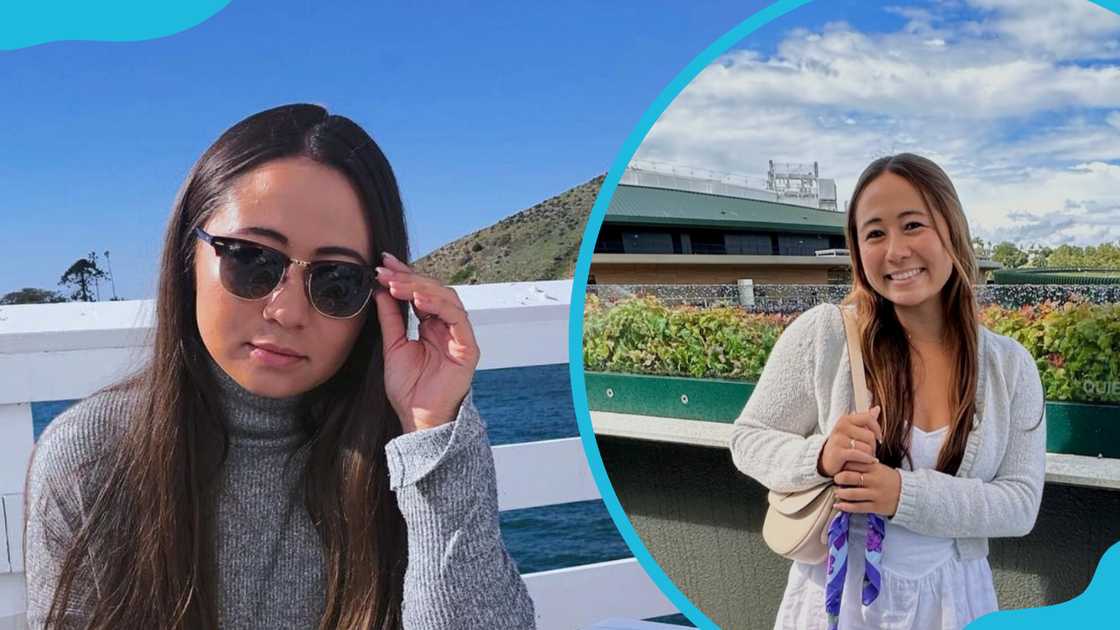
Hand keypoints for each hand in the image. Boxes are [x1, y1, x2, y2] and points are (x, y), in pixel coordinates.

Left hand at [373, 252, 479, 432]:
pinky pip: (457, 319)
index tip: (383, 263)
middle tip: (385, 271)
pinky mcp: (468, 348)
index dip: (404, 275)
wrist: (418, 419)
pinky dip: (439, 305)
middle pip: (433, 291)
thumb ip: (390, 317)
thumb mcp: (393, 345)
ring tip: (397, 283)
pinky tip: (419, 299)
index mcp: (432, 326)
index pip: (420, 292)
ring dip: (421, 287)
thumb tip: (380, 289)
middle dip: (409, 277)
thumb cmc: (409, 388)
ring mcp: (459, 336)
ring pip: (447, 299)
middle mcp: (448, 327)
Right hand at [817, 406, 882, 476]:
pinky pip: (859, 454)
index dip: (877, 429)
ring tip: (867, 458)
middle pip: (870, 436)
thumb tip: (877, 408)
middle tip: (870, 452)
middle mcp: (841, 427)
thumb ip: (865, 420)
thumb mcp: (853, 431)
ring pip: (867, 447)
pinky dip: (867, 460)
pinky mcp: (837, 452)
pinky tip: (870, 462)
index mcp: (845, 419)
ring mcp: (838, 440)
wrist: (826, 461)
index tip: (878, 438)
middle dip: (874, 447)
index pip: (868, 418)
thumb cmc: (843, 445)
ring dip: (870, 456)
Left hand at [833, 461, 901, 516]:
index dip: (842, 466)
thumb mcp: (880, 468)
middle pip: (849, 477)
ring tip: (837, 493)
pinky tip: (838, 506)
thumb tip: (844, 465)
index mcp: (874, 468)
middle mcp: (874, 480)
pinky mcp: (876, 507)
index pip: (852, 463)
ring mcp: (875, 494)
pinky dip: (845, 507)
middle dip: (838, 479)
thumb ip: (865, 465)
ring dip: (840, 493)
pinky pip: (857, 507)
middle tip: (836, 480)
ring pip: (851, 494)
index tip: (838, 468)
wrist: (910, 494)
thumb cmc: (890, 480)